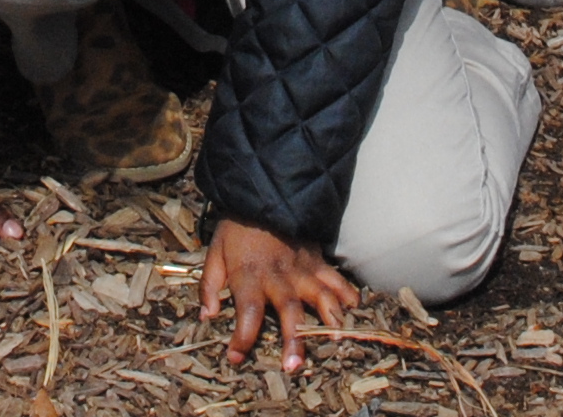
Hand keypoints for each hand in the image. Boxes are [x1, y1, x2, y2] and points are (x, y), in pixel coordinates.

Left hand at [201, 221, 361, 372]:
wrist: (263, 195)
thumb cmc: (237, 229)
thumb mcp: (214, 254)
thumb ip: (210, 286)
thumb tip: (208, 316)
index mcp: (250, 275)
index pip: (247, 311)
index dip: (242, 337)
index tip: (236, 357)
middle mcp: (278, 275)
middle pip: (289, 310)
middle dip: (294, 339)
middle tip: (295, 366)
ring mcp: (302, 268)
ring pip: (321, 295)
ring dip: (329, 319)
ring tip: (335, 341)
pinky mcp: (317, 261)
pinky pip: (336, 279)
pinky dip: (348, 295)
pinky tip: (355, 311)